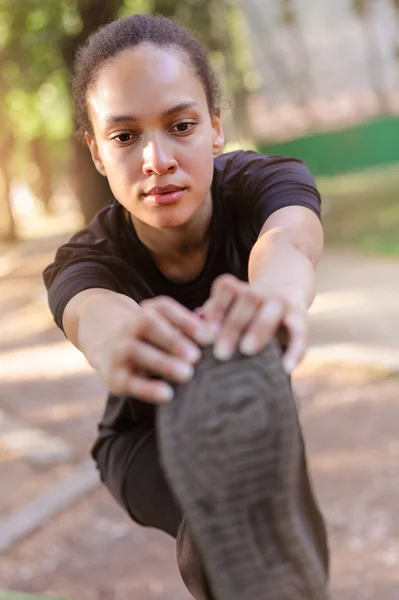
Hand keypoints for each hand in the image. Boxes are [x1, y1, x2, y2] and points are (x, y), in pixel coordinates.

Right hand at [98, 296, 212, 403]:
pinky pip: (128, 381)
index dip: (186, 320)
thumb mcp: (170, 329)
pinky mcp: (113, 376)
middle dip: (173, 340)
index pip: (164, 308)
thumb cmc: (156, 340)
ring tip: (187, 374)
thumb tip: (218, 332)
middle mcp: (131, 325)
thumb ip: (193, 329)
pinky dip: (147, 389)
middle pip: (148, 325)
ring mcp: (119, 349)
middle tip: (196, 356)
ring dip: (162, 362)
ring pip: (135, 350)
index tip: (209, 336)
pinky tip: (167, 395)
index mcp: (149, 310)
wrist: (109, 349)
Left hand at [197, 274, 306, 372]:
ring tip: (247, 351)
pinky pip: (301, 332)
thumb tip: (190, 337)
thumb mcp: (227, 312)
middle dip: (233, 324)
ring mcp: (282, 302)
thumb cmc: (244, 314)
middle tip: (220, 353)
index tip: (205, 334)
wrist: (285, 291)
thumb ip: (210, 321)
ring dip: (259, 328)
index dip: (216, 308)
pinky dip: (295, 349)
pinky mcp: (301, 318)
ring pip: (273, 306)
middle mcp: (260, 292)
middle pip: (248, 297)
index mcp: (238, 289)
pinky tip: (286, 368)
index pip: (226, 287)